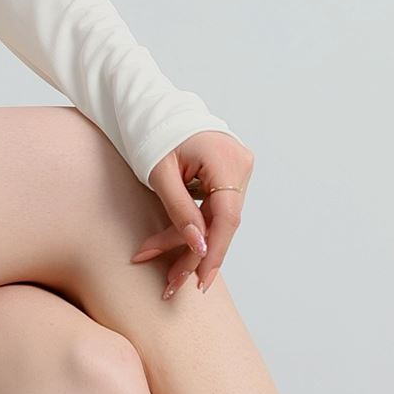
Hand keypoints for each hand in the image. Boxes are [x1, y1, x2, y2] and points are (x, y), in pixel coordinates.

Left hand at [130, 130, 254, 298]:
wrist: (154, 110)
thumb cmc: (153, 136)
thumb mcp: (161, 175)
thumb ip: (181, 210)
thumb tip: (199, 246)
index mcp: (227, 162)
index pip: (227, 217)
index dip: (215, 252)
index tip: (200, 279)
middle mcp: (240, 166)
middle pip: (223, 222)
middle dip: (197, 254)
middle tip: (174, 284)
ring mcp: (237, 170)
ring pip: (218, 218)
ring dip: (193, 244)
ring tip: (171, 272)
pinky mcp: (228, 174)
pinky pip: (215, 208)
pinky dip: (196, 227)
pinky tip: (180, 247)